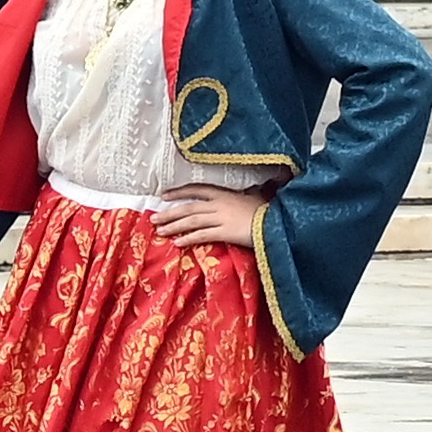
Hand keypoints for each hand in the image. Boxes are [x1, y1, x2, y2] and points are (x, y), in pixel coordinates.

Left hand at [150, 183, 268, 253]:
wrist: (277, 221)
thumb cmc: (269, 209)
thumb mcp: (258, 196)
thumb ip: (250, 192)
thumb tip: (254, 188)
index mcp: (225, 194)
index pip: (197, 190)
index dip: (180, 192)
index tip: (164, 195)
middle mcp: (219, 204)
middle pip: (189, 208)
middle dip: (170, 213)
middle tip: (154, 218)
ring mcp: (221, 218)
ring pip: (191, 221)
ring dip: (174, 226)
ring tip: (160, 231)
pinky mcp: (224, 232)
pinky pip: (202, 235)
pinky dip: (188, 239)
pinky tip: (177, 243)